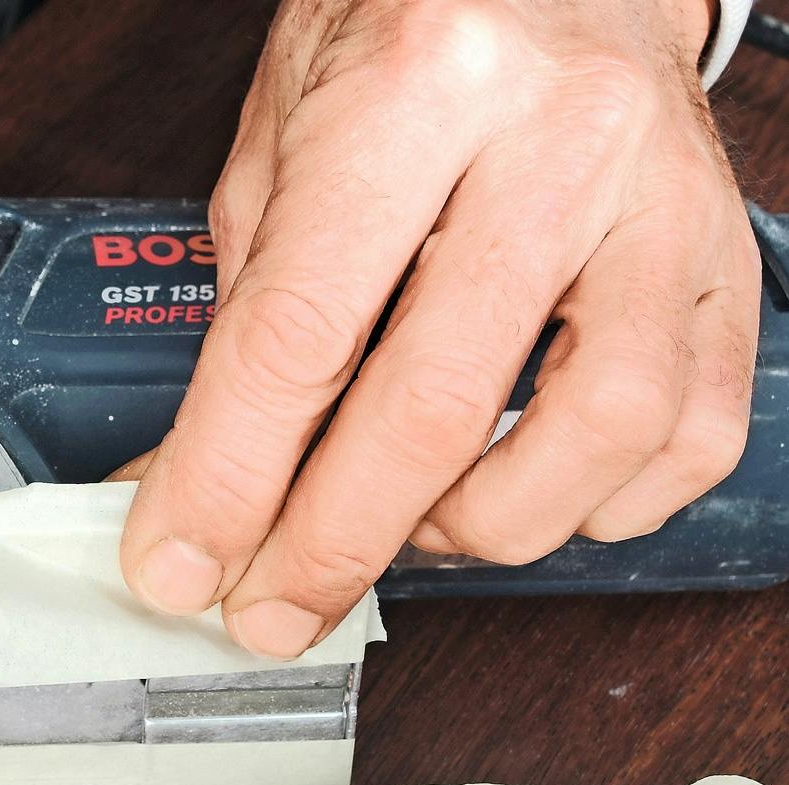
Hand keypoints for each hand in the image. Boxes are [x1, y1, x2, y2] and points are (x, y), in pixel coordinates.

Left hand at [116, 0, 758, 656]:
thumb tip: (194, 482)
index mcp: (418, 87)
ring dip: (474, 527)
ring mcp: (662, 205)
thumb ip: (247, 317)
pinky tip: (516, 485)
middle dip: (330, 544)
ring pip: (592, 437)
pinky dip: (589, 503)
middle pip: (436, 405)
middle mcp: (558, 139)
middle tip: (268, 607)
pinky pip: (683, 437)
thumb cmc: (407, 39)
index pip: (302, 332)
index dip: (226, 479)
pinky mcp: (725, 267)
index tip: (178, 565)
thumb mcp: (285, 145)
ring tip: (404, 521)